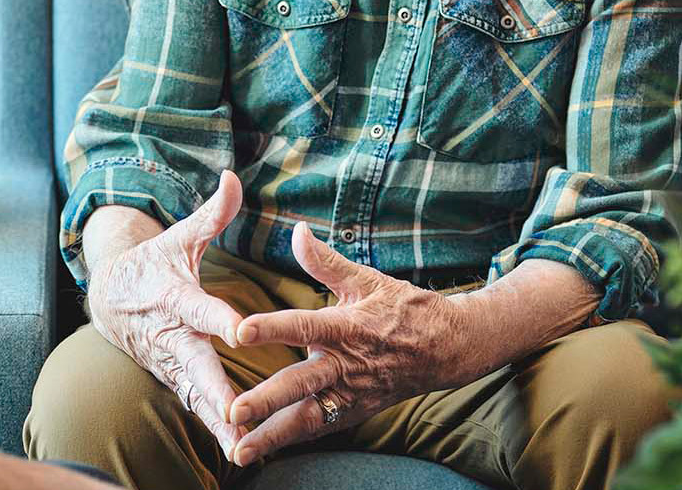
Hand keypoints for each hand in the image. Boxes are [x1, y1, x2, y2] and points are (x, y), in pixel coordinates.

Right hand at [85, 170, 248, 460]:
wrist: (108, 296)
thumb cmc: (153, 262)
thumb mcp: (178, 236)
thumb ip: (212, 213)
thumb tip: (232, 177)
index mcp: (174, 296)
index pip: (199, 308)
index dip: (219, 318)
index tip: (241, 330)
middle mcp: (170, 333)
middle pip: (194, 363)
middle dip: (214, 387)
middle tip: (236, 411)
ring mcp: (169, 362)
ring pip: (194, 394)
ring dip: (216, 420)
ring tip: (243, 445)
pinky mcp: (173, 379)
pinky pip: (194, 406)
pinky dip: (213, 429)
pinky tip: (239, 450)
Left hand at [227, 222, 487, 466]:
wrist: (448, 348)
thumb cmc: (404, 308)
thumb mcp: (367, 279)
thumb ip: (325, 261)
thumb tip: (296, 231)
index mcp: (346, 327)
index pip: (303, 326)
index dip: (272, 328)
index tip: (240, 331)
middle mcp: (346, 365)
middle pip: (300, 384)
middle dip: (266, 400)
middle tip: (233, 412)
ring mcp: (351, 393)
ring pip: (307, 418)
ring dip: (272, 435)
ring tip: (239, 451)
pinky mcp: (354, 411)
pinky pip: (319, 428)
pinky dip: (291, 440)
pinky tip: (261, 450)